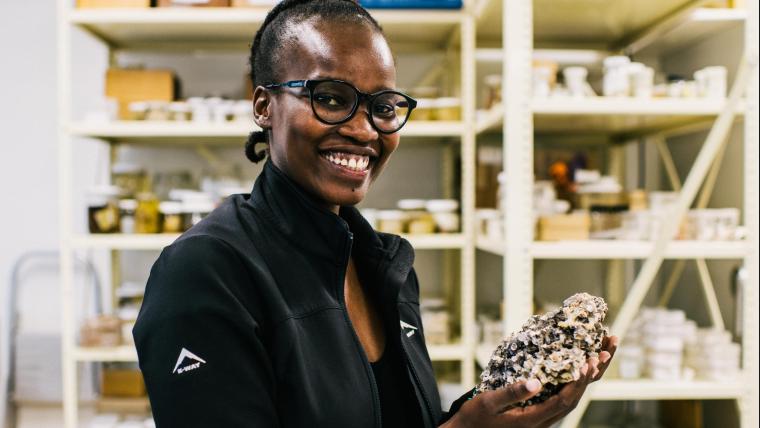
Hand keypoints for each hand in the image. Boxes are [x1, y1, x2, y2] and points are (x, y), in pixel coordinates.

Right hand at [441, 335, 618, 427]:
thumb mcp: (488, 403)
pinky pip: (563, 396)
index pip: (564, 400)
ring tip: (601, 353)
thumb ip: (512, 393)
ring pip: (572, 397)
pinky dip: (574, 380)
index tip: (589, 362)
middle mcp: (543, 420)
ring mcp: (542, 417)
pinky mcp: (538, 412)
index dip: (579, 382)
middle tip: (606, 350)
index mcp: (533, 419)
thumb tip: (535, 382)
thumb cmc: (475, 417)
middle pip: (575, 397)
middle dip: (593, 374)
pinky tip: (579, 366)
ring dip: (588, 376)